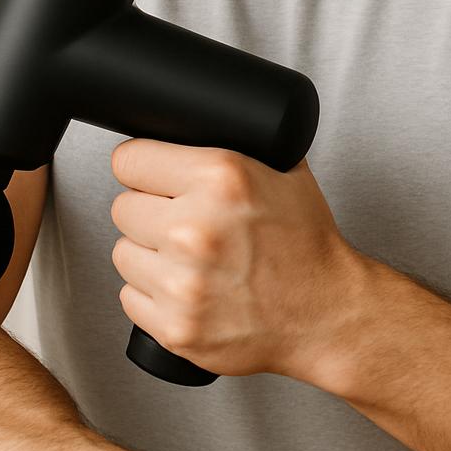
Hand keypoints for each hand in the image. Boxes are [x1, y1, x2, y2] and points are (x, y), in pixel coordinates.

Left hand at [109, 139, 356, 379]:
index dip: (142, 167)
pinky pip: (129, 297)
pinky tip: (186, 289)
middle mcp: (195, 229)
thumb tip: (196, 123)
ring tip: (186, 259)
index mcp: (220, 178)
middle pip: (122, 207)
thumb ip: (238, 144)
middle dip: (149, 212)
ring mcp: (182, 283)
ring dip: (148, 255)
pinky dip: (153, 295)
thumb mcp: (285, 172)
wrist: (328, 315)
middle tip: (180, 221)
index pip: (129, 159)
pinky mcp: (176, 327)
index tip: (150, 176)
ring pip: (122, 253)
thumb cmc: (307, 246)